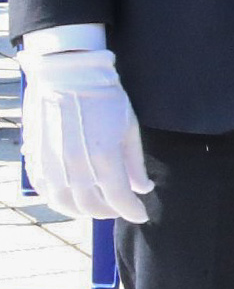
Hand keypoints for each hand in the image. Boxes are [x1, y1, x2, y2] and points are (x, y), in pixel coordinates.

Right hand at [18, 44, 152, 225]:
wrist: (67, 74)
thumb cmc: (104, 97)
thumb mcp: (129, 127)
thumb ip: (135, 163)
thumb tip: (142, 189)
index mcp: (103, 156)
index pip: (119, 198)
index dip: (132, 211)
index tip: (141, 214)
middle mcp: (75, 165)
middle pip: (91, 206)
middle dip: (109, 212)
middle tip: (119, 208)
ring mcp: (52, 163)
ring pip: (64, 203)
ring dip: (83, 211)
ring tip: (97, 206)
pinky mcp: (36, 157)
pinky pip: (45, 189)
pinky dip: (59, 199)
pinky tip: (71, 197)